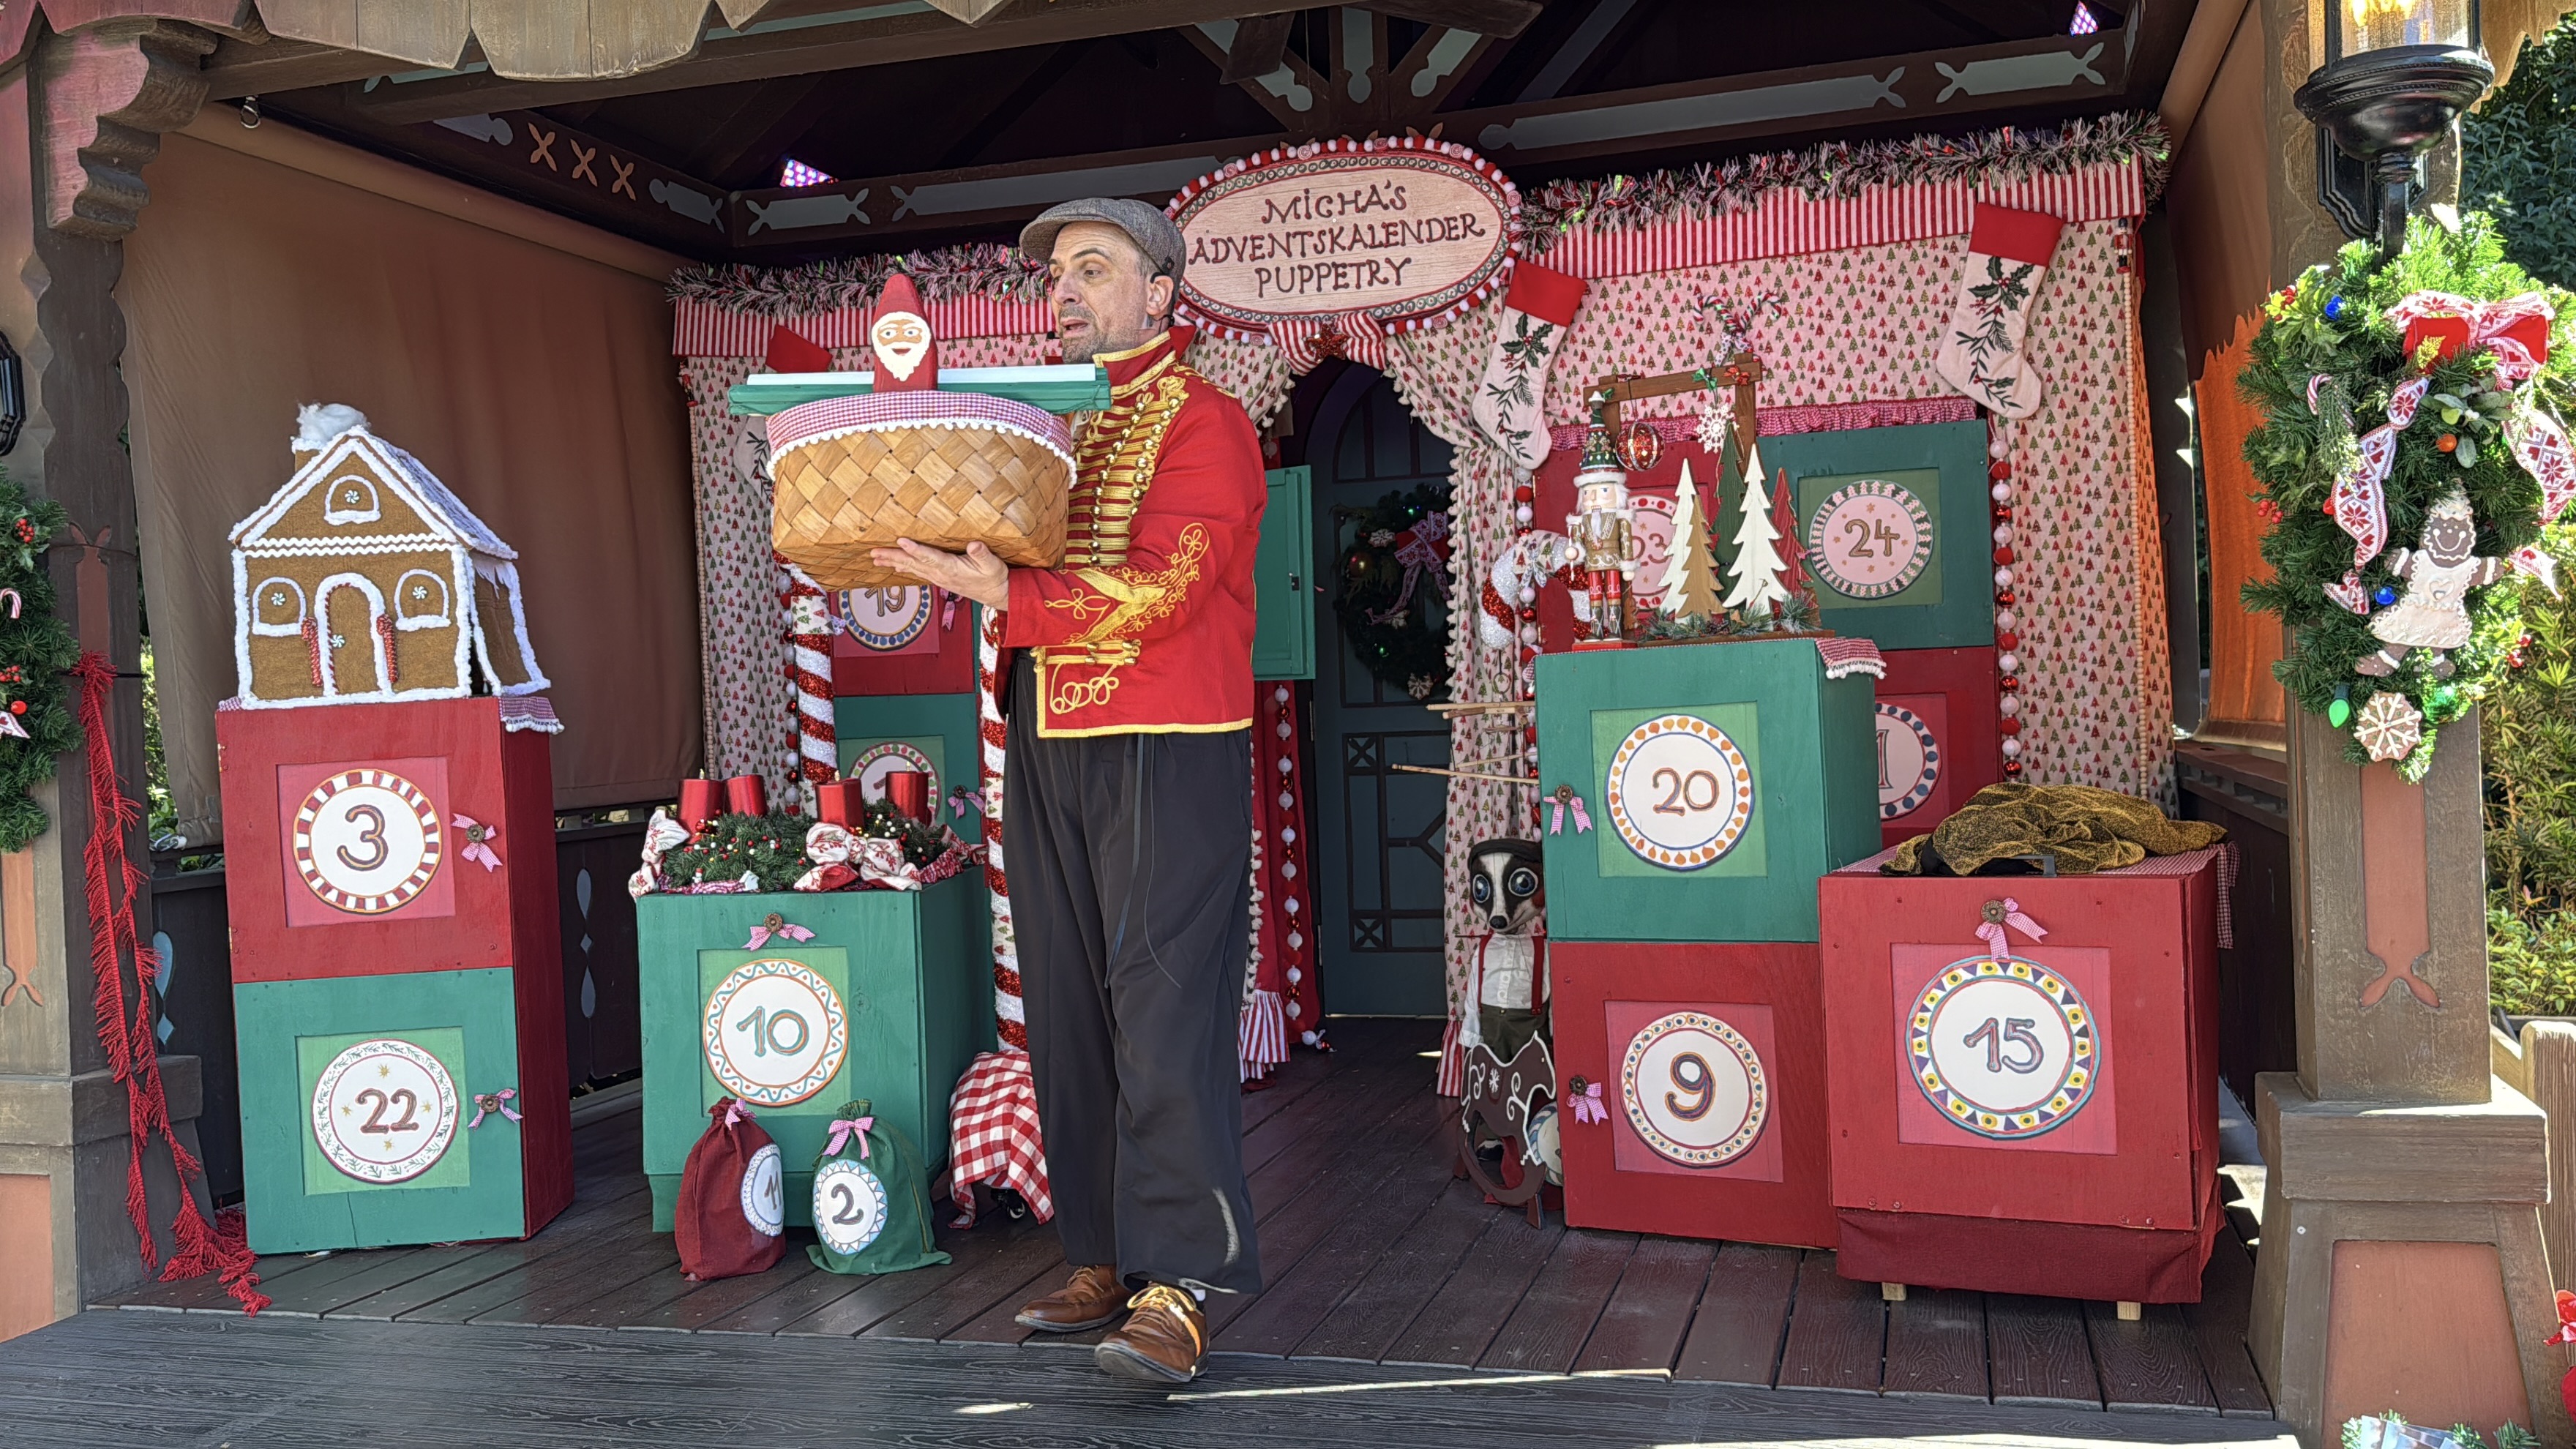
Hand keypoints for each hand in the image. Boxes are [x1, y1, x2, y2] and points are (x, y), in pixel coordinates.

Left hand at [870, 538, 1008, 609]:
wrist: (996, 594)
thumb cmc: (995, 578)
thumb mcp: (993, 565)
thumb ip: (982, 554)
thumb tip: (974, 545)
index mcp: (952, 569)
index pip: (930, 557)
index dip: (915, 549)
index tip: (901, 541)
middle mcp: (941, 574)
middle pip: (913, 564)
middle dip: (893, 557)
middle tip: (874, 553)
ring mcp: (938, 577)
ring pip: (912, 568)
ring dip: (893, 562)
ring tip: (875, 558)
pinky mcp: (939, 578)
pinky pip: (917, 572)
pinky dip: (903, 568)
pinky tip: (893, 566)